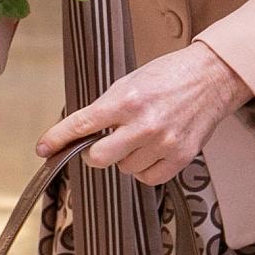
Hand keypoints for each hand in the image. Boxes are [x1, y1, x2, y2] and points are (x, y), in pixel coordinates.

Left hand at [37, 40, 250, 185]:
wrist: (211, 77)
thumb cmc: (170, 75)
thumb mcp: (131, 81)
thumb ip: (107, 108)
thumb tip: (82, 132)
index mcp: (127, 99)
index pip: (82, 124)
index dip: (57, 138)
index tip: (43, 148)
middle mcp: (144, 124)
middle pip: (99, 158)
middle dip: (94, 153)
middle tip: (101, 144)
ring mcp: (164, 143)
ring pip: (124, 169)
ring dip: (124, 158)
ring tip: (139, 138)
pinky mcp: (181, 157)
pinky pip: (148, 179)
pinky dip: (144, 170)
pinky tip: (151, 151)